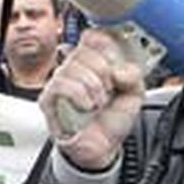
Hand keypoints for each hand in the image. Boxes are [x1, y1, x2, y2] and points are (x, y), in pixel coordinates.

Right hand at [38, 28, 144, 170]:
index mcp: (94, 61)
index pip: (93, 36)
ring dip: (93, 87)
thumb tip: (118, 70)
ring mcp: (60, 81)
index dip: (106, 46)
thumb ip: (134, 76)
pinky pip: (61, 84)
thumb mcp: (134, 95)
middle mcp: (74, 67)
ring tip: (99, 102)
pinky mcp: (49, 98)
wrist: (102, 147)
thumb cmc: (112, 120)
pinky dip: (79, 95)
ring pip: (73, 66)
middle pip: (84, 49)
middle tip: (109, 89)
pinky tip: (87, 106)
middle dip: (103, 71)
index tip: (115, 65)